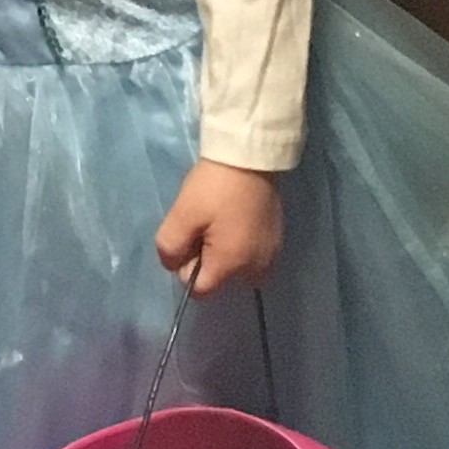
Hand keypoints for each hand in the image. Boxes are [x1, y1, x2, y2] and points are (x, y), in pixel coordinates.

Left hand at [156, 158, 282, 292]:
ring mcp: (270, 256)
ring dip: (223, 251)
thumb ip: (171, 248)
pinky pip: (250, 255)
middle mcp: (257, 270)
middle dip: (206, 259)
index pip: (201, 291)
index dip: (187, 268)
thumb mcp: (182, 215)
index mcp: (233, 266)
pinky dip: (239, 243)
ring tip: (220, 219)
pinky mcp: (277, 241)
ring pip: (235, 267)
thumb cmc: (214, 188)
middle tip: (204, 225)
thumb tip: (174, 266)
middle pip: (220, 279)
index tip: (188, 239)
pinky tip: (235, 217)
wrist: (250, 158)